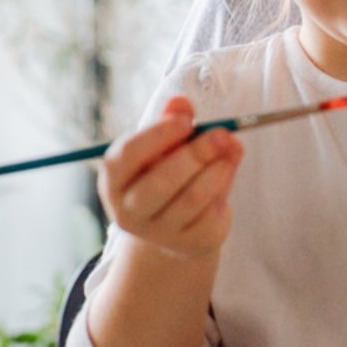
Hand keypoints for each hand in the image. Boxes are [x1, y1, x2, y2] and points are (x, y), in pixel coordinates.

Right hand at [98, 95, 241, 259]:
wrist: (178, 224)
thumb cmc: (168, 173)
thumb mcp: (167, 145)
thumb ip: (172, 123)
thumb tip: (180, 103)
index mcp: (114, 179)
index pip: (127, 156)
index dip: (157, 136)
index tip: (187, 121)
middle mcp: (128, 210)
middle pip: (160, 182)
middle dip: (196, 154)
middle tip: (223, 133)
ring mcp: (158, 232)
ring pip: (191, 199)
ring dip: (217, 170)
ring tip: (232, 148)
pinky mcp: (188, 243)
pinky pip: (210, 215)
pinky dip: (223, 189)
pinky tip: (226, 172)